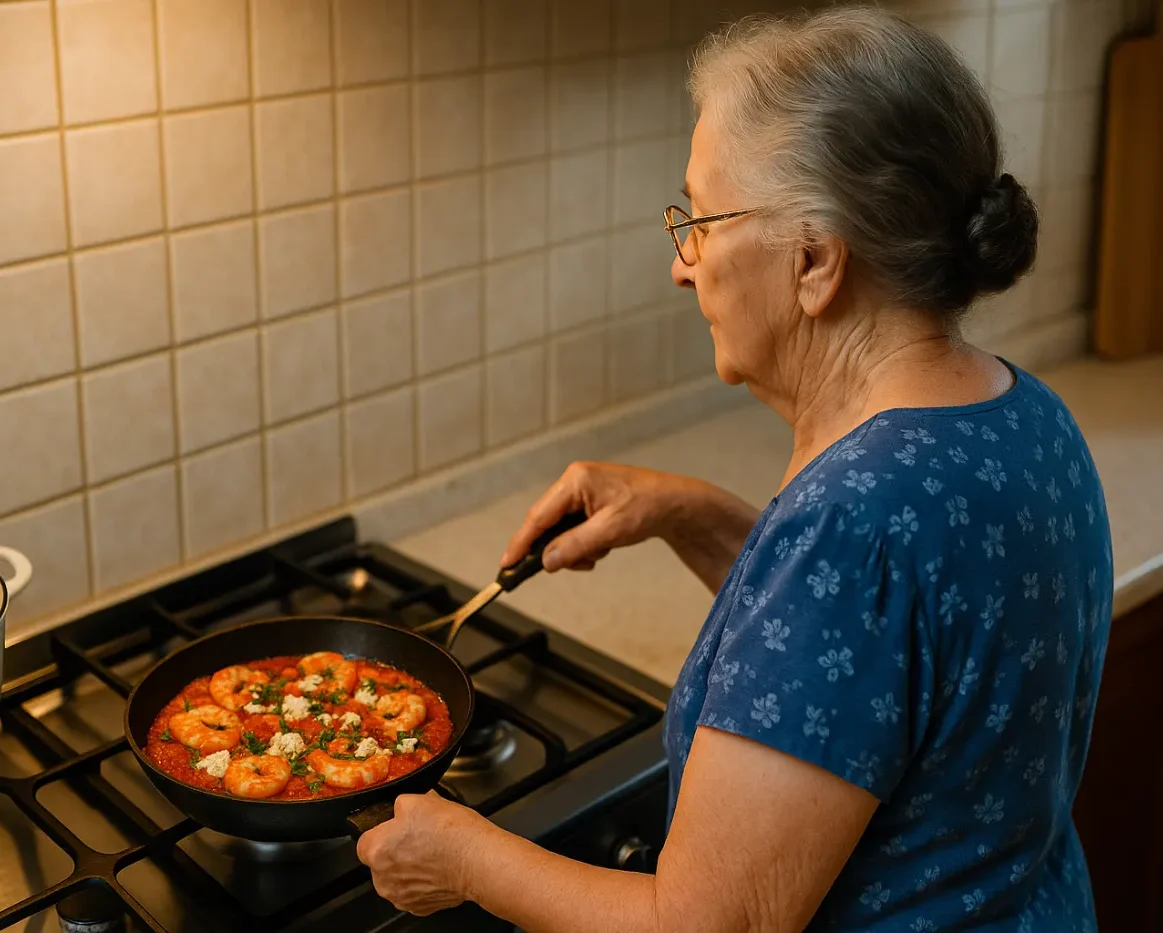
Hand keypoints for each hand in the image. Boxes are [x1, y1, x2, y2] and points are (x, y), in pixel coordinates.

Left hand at [355, 791, 491, 915]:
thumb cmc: (450, 833)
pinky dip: (423, 881)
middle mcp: (383, 879)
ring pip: (397, 877)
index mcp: (375, 850)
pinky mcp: (420, 907)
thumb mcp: (417, 800)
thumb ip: (398, 806)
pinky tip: (438, 866)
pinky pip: (414, 891)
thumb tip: (399, 809)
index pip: (365, 839)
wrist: (477, 860)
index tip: (397, 827)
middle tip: (419, 836)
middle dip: (396, 849)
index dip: (383, 829)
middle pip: (380, 860)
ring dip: (409, 866)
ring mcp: (401, 896)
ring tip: (432, 851)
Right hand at [501, 462, 698, 572]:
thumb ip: (574, 546)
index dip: (520, 542)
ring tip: (600, 553)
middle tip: (569, 565)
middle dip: (558, 549)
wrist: (676, 504)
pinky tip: (604, 546)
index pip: (538, 516)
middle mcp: (574, 482)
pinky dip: (585, 543)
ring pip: (560, 530)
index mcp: (575, 481)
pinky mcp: (591, 502)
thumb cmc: (647, 508)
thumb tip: (546, 562)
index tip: (506, 564)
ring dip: (575, 549)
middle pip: (546, 523)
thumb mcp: (609, 532)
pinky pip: (574, 528)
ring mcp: (582, 491)